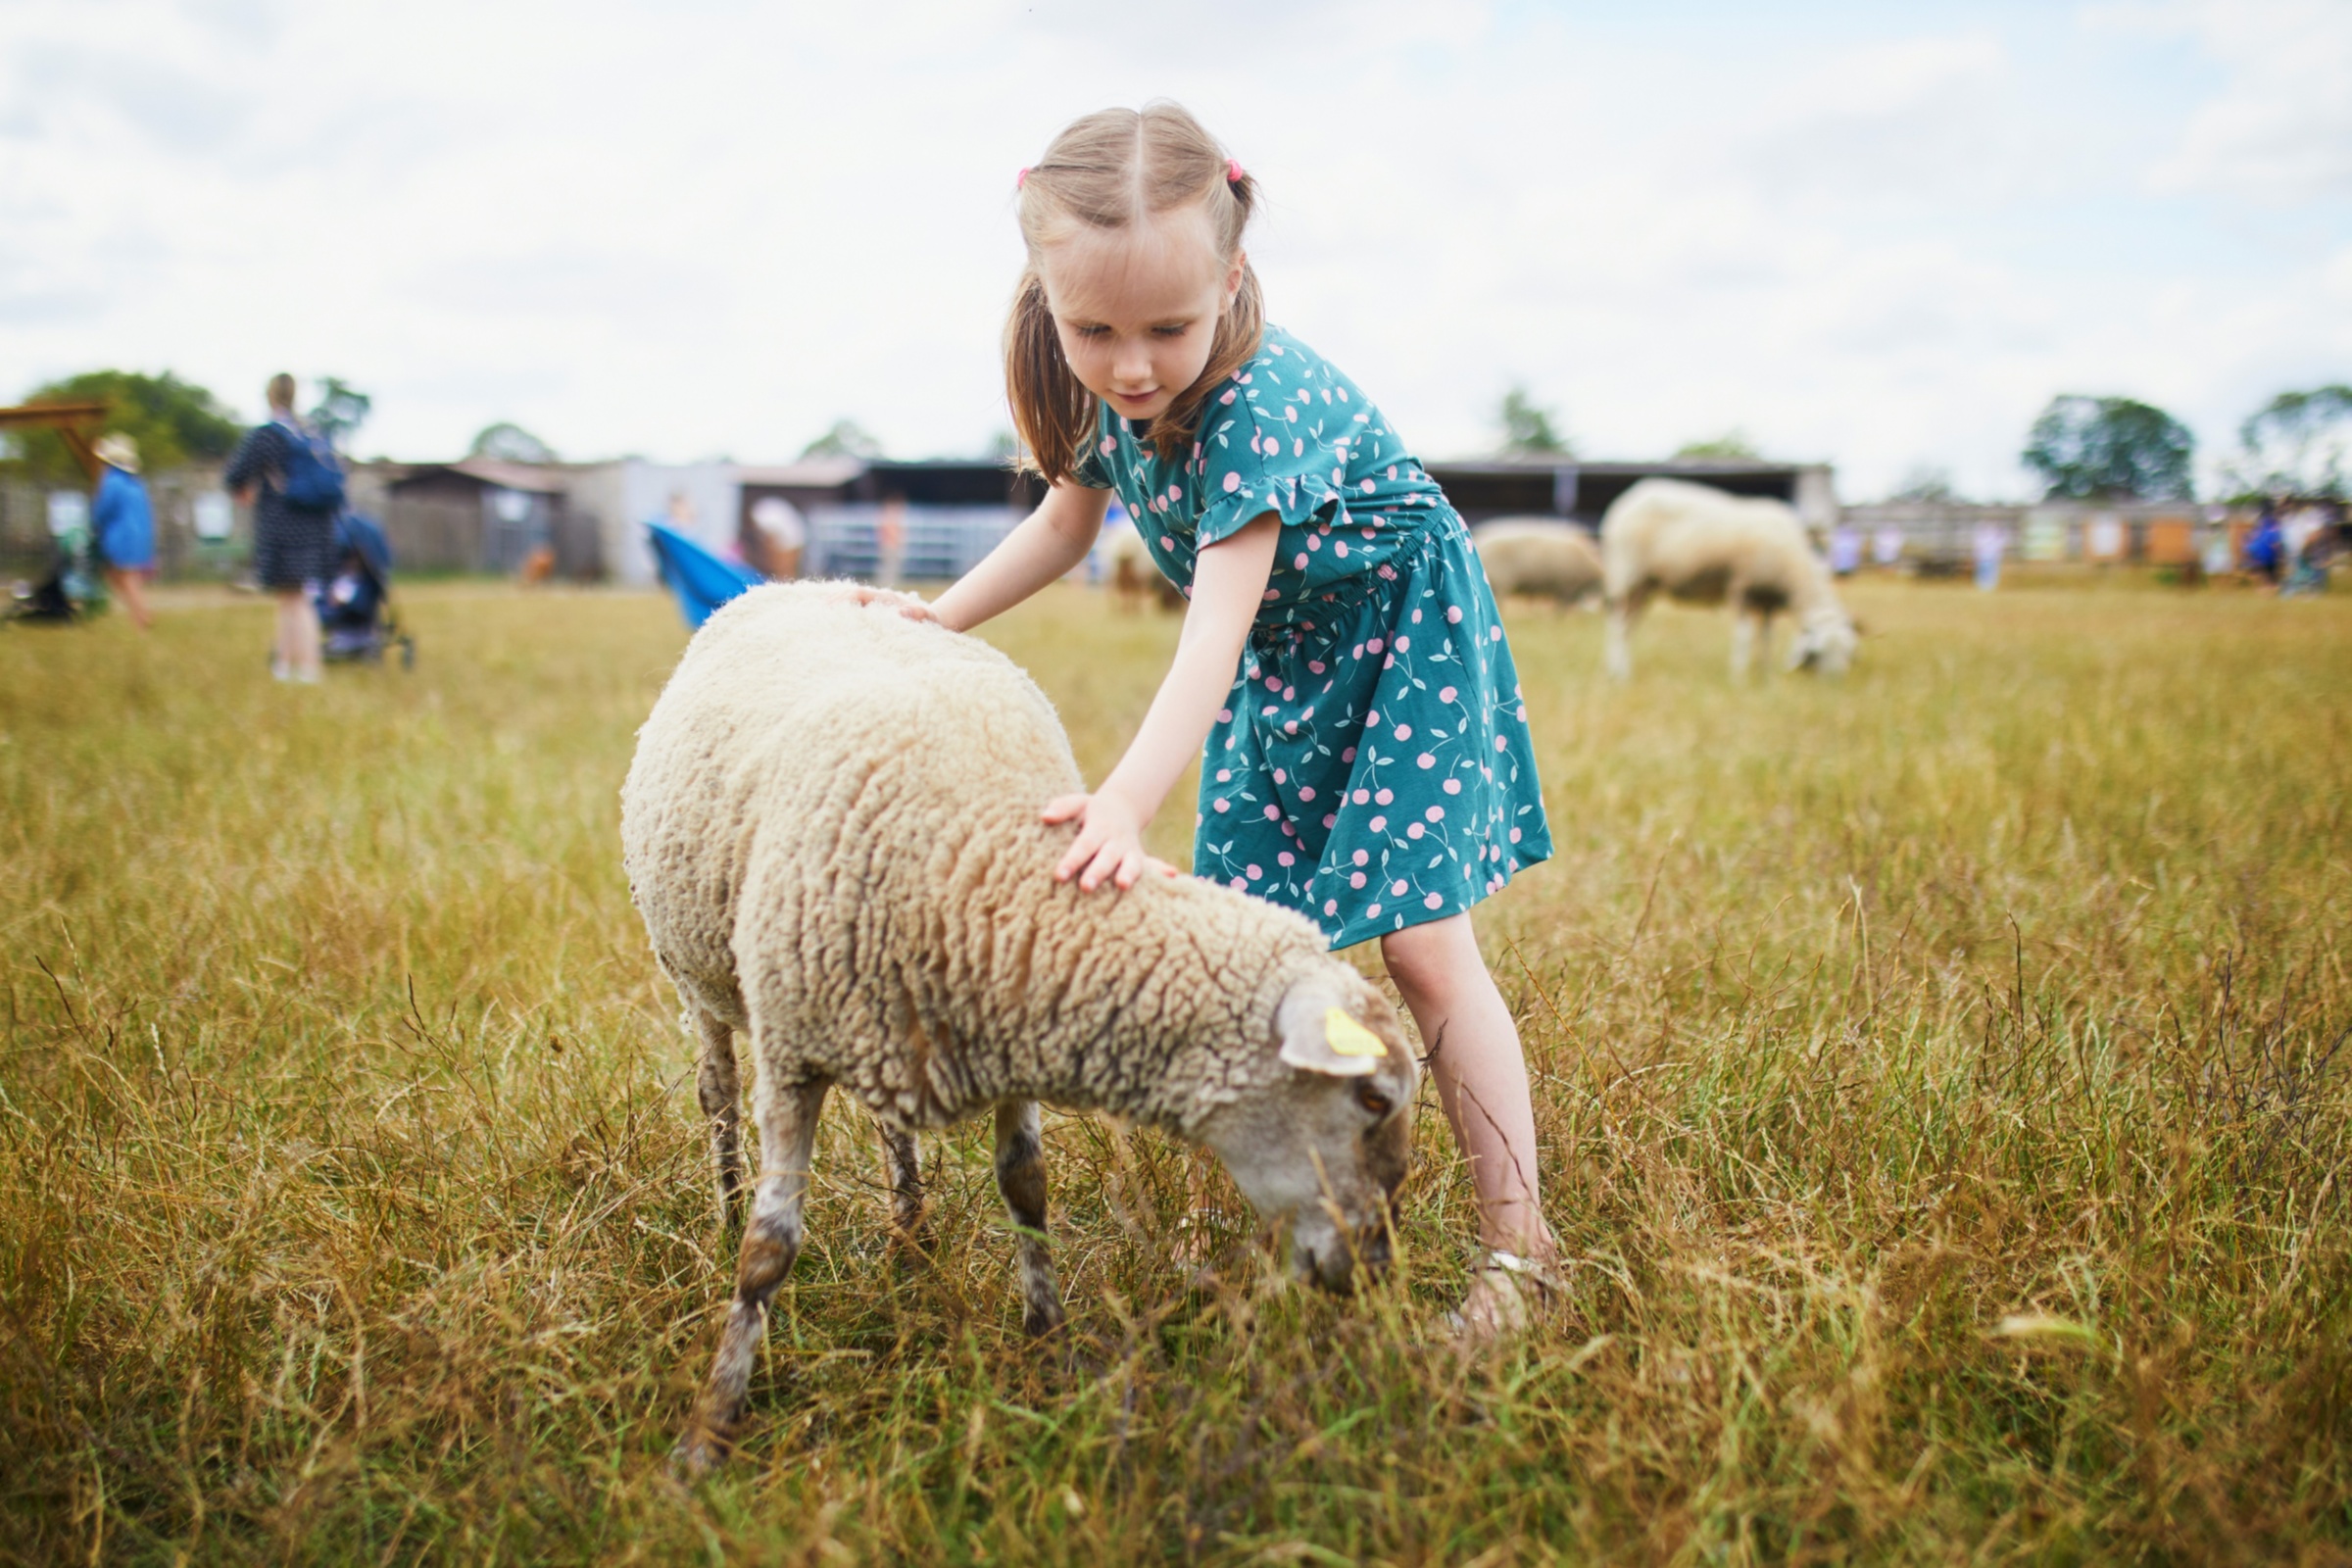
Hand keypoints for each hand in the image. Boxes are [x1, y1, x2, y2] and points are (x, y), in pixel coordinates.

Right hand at [828, 583, 939, 623]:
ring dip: (836, 603)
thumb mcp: (929, 620)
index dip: (844, 599)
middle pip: (852, 594)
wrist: (935, 619)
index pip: (861, 595)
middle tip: (816, 611)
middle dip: (834, 600)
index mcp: (887, 599)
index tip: (829, 607)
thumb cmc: (931, 622)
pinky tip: (830, 618)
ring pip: (852, 598)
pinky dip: (843, 609)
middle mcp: (879, 597)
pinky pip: (856, 606)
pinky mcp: (876, 609)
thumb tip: (902, 612)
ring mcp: (877, 602)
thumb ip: (919, 615)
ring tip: (817, 614)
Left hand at [1043, 790, 1178, 890]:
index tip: (1059, 875)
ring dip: (1129, 874)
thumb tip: (1045, 816)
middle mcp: (1115, 841)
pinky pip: (1152, 865)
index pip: (1083, 845)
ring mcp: (1130, 851)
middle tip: (1086, 887)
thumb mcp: (1078, 803)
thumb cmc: (1091, 811)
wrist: (1123, 807)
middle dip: (1097, 872)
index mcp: (1098, 829)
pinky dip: (1162, 870)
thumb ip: (1062, 808)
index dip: (1072, 860)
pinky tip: (1172, 876)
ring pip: (1132, 863)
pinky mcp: (1139, 860)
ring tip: (1124, 885)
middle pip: (1106, 857)